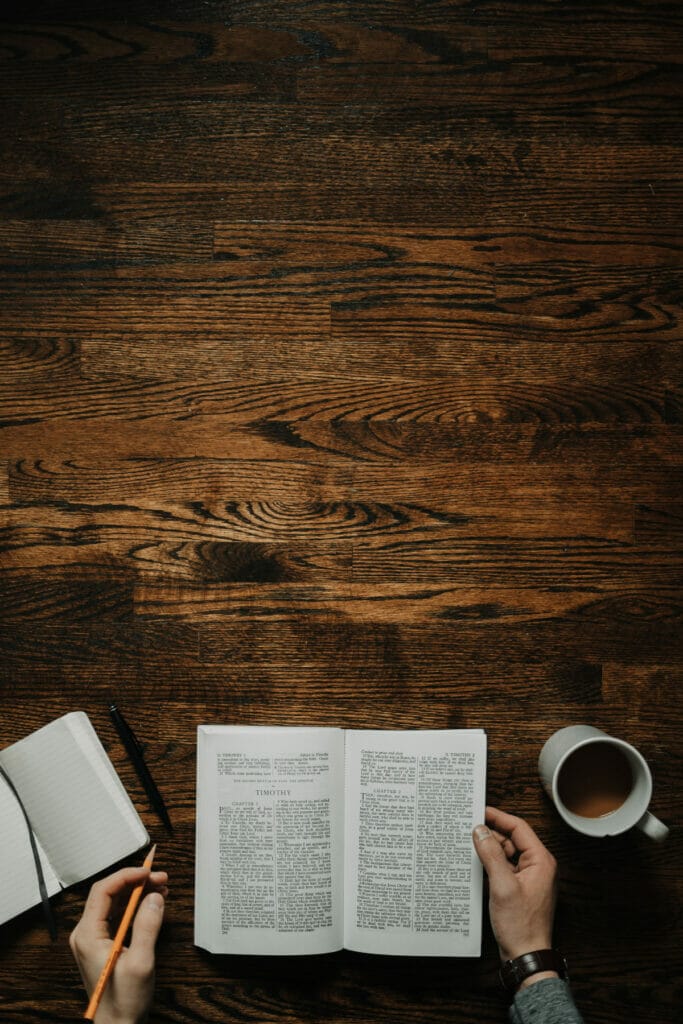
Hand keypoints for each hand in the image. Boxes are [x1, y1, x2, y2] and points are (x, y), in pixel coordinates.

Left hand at [70, 866, 167, 1023]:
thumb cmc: (123, 1002)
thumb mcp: (140, 963)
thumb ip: (147, 926)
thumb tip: (154, 897)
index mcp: (87, 935)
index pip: (103, 890)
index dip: (127, 876)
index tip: (148, 871)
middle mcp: (86, 934)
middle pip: (108, 894)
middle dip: (136, 881)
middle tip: (160, 877)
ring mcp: (93, 939)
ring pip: (114, 903)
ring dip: (137, 892)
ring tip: (161, 887)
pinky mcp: (102, 945)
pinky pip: (117, 916)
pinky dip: (135, 906)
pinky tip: (152, 903)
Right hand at [472, 806, 557, 985]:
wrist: (526, 957)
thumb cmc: (520, 926)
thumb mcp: (502, 885)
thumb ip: (491, 854)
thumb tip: (480, 831)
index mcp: (541, 861)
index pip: (519, 828)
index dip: (498, 817)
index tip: (480, 811)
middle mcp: (538, 867)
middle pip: (512, 839)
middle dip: (491, 834)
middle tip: (469, 828)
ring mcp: (529, 878)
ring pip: (507, 854)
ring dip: (490, 849)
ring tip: (469, 845)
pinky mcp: (520, 889)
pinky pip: (505, 868)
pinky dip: (492, 864)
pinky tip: (476, 864)